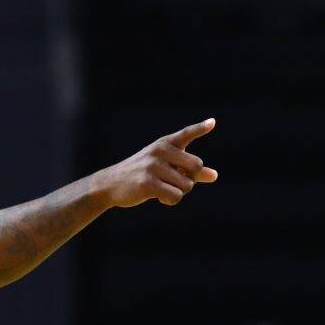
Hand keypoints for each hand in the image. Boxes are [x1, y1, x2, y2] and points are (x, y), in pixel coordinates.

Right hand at [93, 119, 217, 207]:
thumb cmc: (141, 174)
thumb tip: (214, 175)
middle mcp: (160, 151)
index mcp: (164, 144)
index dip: (199, 129)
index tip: (212, 123)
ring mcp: (153, 166)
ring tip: (163, 190)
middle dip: (191, 180)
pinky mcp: (148, 183)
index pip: (185, 134)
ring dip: (179, 192)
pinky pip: (176, 196)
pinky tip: (160, 198)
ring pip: (187, 185)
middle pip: (196, 166)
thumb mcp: (164, 168)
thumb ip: (189, 170)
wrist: (110, 184)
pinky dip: (171, 201)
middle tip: (175, 182)